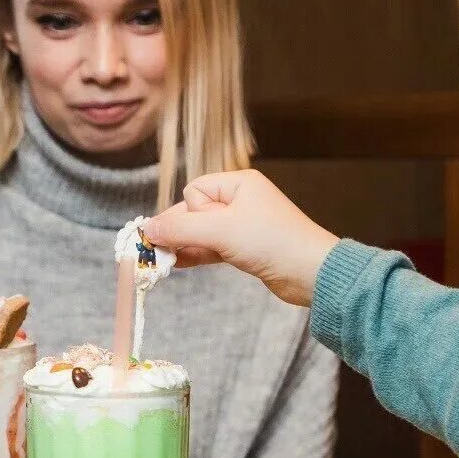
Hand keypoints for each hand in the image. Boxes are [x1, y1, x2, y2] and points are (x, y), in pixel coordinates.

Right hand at [143, 170, 339, 306]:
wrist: (311, 273)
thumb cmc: (273, 242)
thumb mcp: (221, 230)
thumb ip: (181, 229)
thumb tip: (147, 229)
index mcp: (239, 184)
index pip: (195, 190)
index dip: (190, 212)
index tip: (199, 231)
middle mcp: (240, 201)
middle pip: (194, 212)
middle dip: (182, 232)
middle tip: (159, 251)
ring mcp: (242, 226)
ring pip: (201, 232)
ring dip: (186, 246)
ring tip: (163, 261)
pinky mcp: (244, 248)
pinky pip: (211, 247)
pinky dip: (196, 255)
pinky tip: (178, 263)